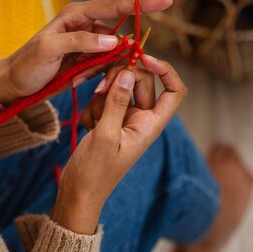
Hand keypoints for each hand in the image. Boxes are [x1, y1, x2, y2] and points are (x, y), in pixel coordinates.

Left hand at [0, 0, 171, 103]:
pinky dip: (102, 75)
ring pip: (116, 52)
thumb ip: (81, 42)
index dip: (142, 4)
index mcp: (76, 15)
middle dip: (122, 51)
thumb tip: (114, 39)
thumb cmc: (27, 64)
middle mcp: (85, 25)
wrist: (15, 84)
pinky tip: (83, 81)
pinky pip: (108, 65)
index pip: (115, 6)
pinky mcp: (88, 60)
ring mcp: (88, 44)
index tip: (168, 2)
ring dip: (109, 68)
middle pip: (120, 32)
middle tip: (100, 67)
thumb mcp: (50, 50)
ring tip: (82, 77)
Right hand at [50, 55, 186, 234]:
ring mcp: (125, 119)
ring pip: (119, 88)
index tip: (142, 58)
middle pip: (141, 82)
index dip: (165, 70)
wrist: (78, 193)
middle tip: (101, 89)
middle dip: (120, 80)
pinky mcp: (109, 121)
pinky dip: (93, 108)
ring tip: (92, 122)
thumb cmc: (95, 172)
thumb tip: (128, 72)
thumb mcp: (105, 135)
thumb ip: (117, 102)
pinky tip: (87, 127)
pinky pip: (104, 100)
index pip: (174, 91)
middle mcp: (142, 119)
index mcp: (150, 125)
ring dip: (102, 97)